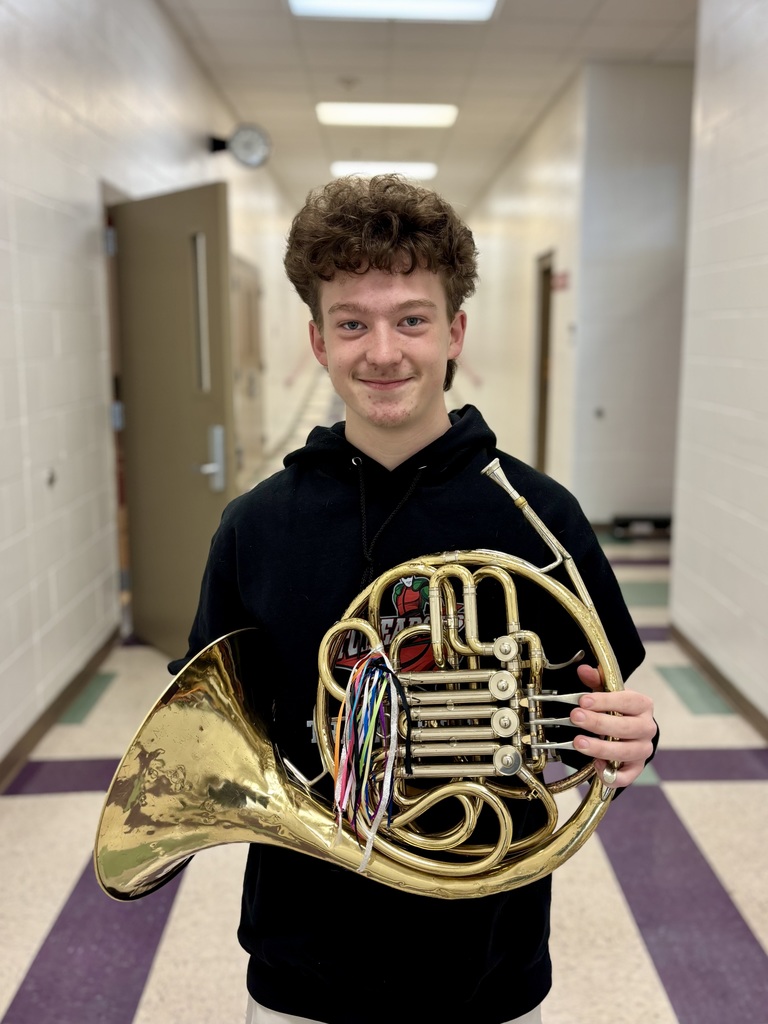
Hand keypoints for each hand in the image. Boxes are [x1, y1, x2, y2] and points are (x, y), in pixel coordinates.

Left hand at [570, 664, 655, 788]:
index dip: (605, 701)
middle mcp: (647, 728)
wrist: (629, 730)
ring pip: (626, 751)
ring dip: (600, 748)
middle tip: (575, 718)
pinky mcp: (636, 768)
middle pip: (626, 727)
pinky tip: (596, 766)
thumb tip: (583, 670)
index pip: (628, 701)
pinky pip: (627, 776)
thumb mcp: (608, 691)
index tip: (583, 701)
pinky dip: (612, 774)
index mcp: (642, 705)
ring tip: (578, 742)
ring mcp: (643, 749)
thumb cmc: (618, 709)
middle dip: (598, 723)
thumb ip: (596, 680)